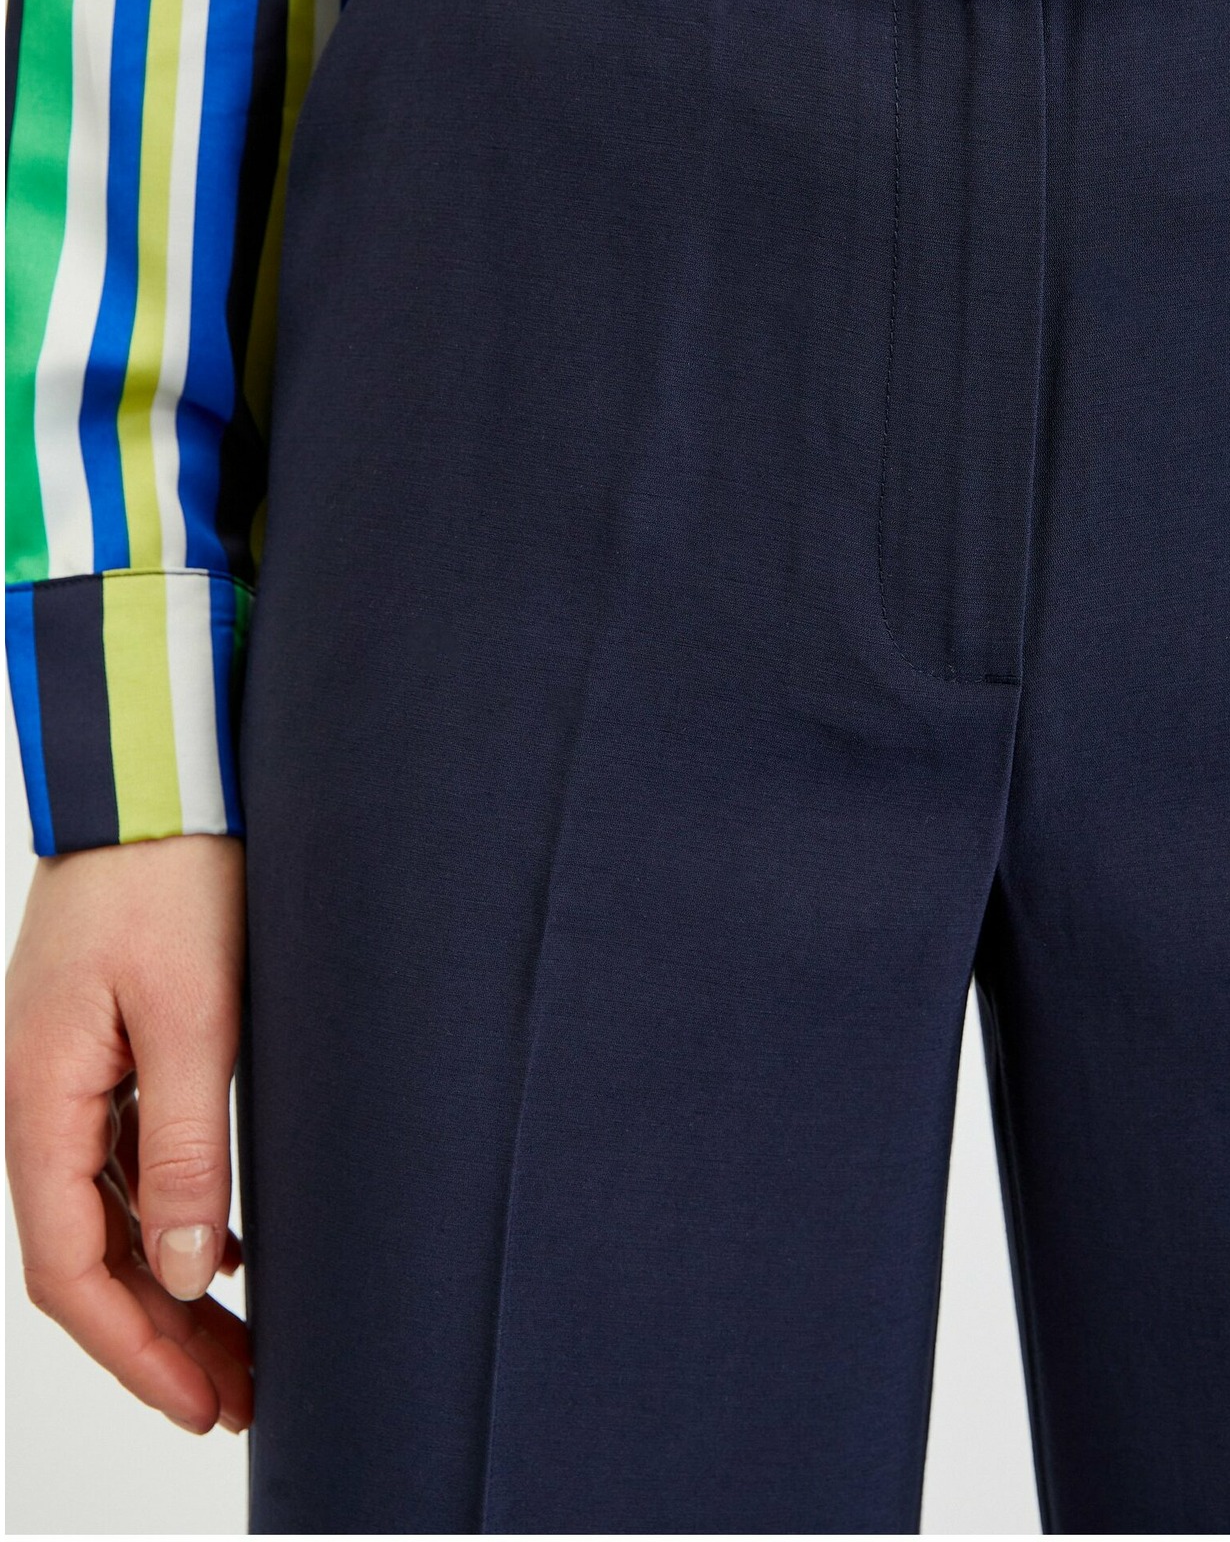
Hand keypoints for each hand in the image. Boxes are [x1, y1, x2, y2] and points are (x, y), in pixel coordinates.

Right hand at [6, 833, 251, 1434]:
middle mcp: (42, 1098)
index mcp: (42, 1101)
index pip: (69, 1268)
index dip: (134, 1351)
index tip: (200, 1406)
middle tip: (235, 1399)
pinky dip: (166, 1217)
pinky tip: (219, 1245)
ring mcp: (69, 1072)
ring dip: (167, 1285)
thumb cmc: (170, 876)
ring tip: (237, 1346)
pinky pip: (122, 1160)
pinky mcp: (106, 1043)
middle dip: (157, 1340)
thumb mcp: (192, 1017)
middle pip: (88, 1254)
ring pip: (108, 1212)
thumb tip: (182, 1272)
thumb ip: (184, 1146)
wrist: (157, 772)